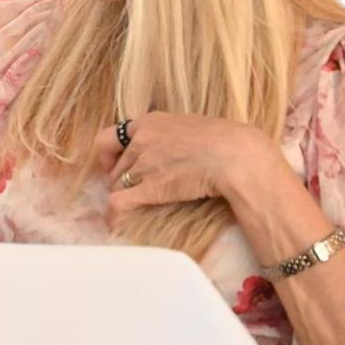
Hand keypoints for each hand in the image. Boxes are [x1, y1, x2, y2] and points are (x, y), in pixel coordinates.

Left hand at [93, 112, 279, 213]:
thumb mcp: (189, 125)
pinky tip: (115, 222)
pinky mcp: (149, 188)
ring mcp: (143, 164)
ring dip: (124, 194)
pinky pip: (119, 202)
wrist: (235, 156)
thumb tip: (171, 146)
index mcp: (149, 122)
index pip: (111, 137)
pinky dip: (115, 213)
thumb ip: (170, 134)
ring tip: (137, 202)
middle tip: (133, 188)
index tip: (114, 163)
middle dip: (120, 178)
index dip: (109, 154)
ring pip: (117, 184)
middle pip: (116, 166)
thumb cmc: (224, 140)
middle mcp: (140, 141)